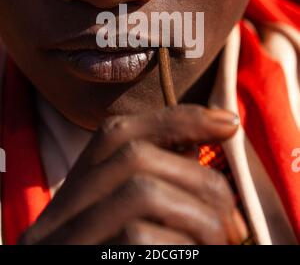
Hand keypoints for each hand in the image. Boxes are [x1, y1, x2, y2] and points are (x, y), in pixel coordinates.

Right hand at [19, 104, 247, 244]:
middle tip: (235, 223)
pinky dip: (182, 246)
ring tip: (220, 244)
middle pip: (135, 156)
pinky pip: (137, 238)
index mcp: (77, 190)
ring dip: (199, 216)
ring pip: (141, 192)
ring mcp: (64, 238)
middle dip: (199, 178)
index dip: (176, 119)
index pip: (117, 132)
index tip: (228, 123)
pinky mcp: (76, 259)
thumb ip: (157, 182)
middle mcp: (60, 209)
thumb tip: (198, 145)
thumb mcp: (134, 221)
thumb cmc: (126, 257)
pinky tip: (192, 259)